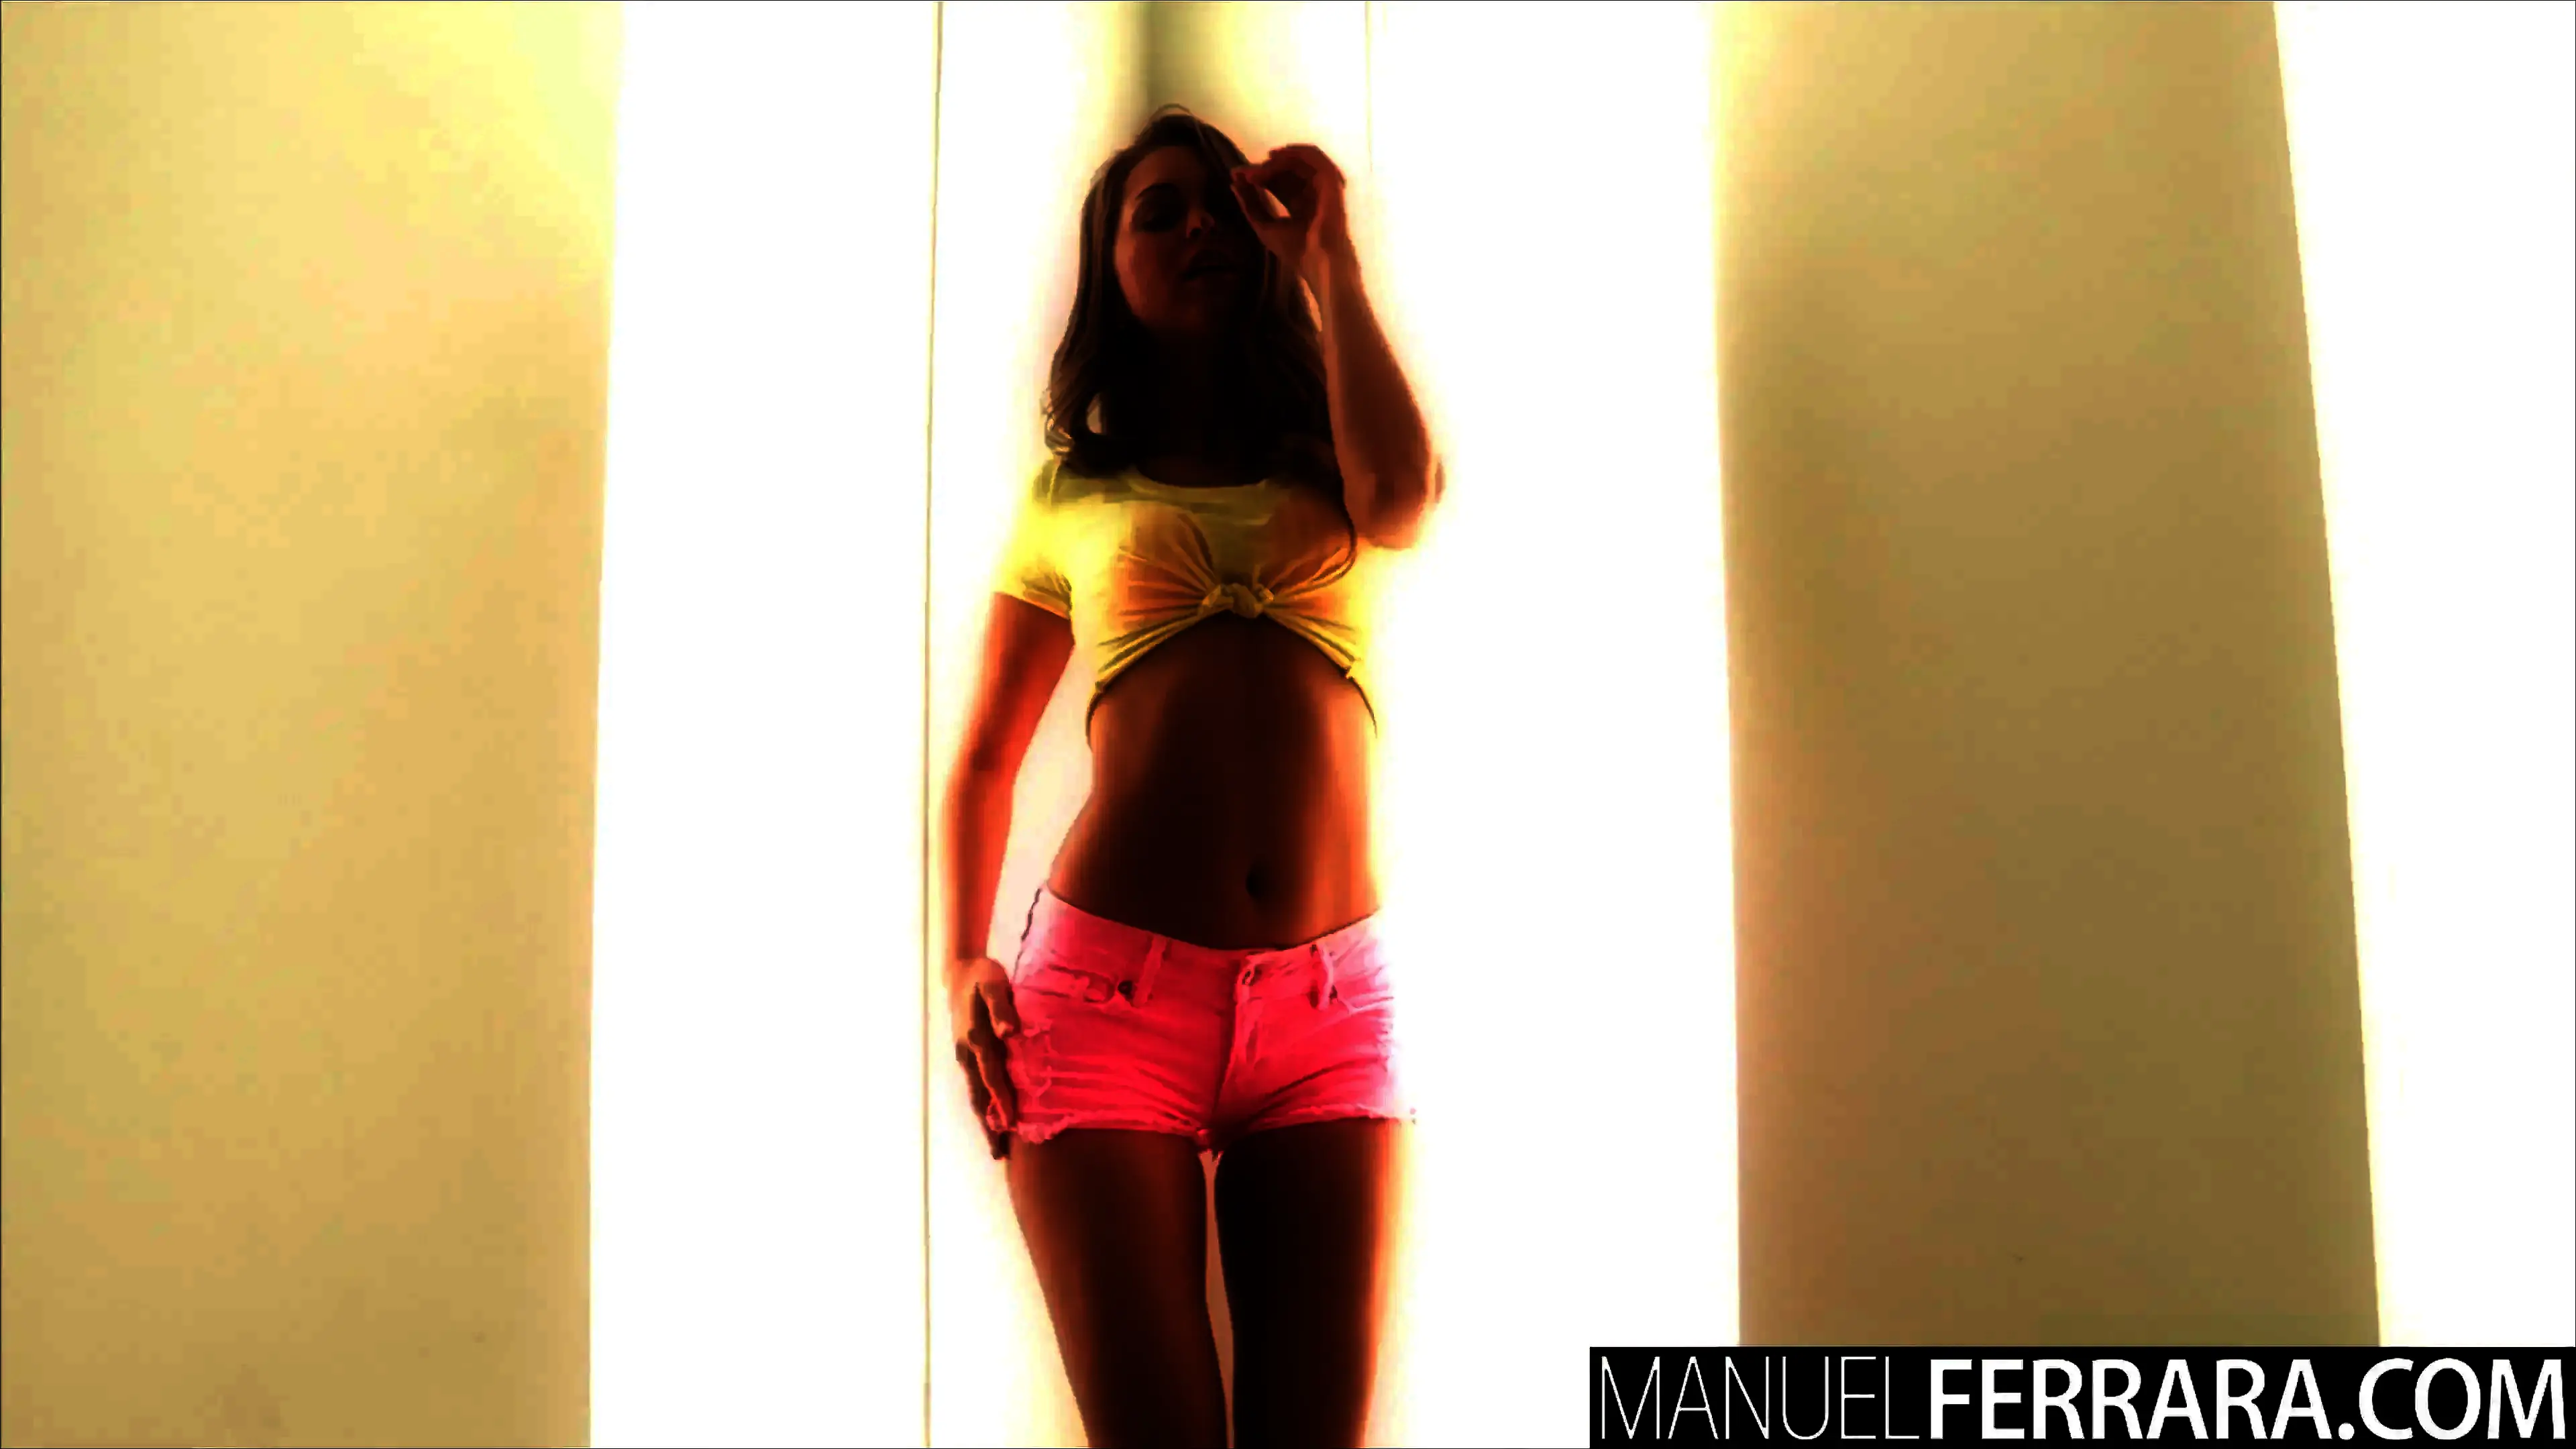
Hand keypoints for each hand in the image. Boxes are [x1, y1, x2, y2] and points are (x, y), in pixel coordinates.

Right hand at [947, 955, 1021, 1158]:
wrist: (960, 971)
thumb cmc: (983, 977)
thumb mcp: (993, 983)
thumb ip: (1001, 1008)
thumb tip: (1009, 1032)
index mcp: (976, 1038)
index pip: (992, 1076)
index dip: (1002, 1099)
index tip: (1011, 1123)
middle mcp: (967, 1053)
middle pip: (979, 1095)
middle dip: (990, 1125)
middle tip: (1000, 1154)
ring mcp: (964, 1057)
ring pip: (975, 1095)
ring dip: (985, 1121)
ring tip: (997, 1148)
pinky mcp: (966, 1056)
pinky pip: (975, 1087)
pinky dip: (983, 1107)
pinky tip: (992, 1120)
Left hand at [1229, 143, 1353, 286]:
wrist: (1317, 261)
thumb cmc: (1295, 250)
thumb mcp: (1264, 225)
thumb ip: (1250, 203)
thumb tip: (1234, 181)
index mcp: (1299, 205)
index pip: (1278, 183)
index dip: (1259, 175)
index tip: (1238, 174)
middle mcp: (1311, 194)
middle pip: (1288, 171)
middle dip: (1266, 167)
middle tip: (1248, 172)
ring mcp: (1322, 187)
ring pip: (1301, 161)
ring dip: (1281, 158)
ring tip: (1265, 161)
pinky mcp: (1331, 183)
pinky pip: (1317, 159)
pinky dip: (1299, 153)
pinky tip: (1280, 157)